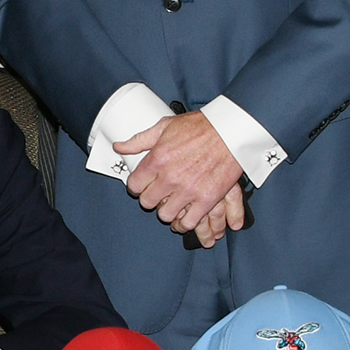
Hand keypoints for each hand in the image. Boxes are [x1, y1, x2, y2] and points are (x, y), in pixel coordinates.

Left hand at [118, 110, 246, 238]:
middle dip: (151, 199)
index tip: (143, 185)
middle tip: (158, 195)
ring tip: (172, 205)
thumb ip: (140, 140)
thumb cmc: (200, 126)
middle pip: (147, 202)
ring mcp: (188, 190)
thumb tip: (119, 147)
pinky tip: (184, 218)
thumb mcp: (165, 127)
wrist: (231, 131)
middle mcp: (170, 177)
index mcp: (157, 159)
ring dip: (167, 211)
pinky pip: (189, 221)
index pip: (134, 185)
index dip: (137, 186)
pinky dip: (185, 222)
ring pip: (166, 215)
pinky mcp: (207, 199)